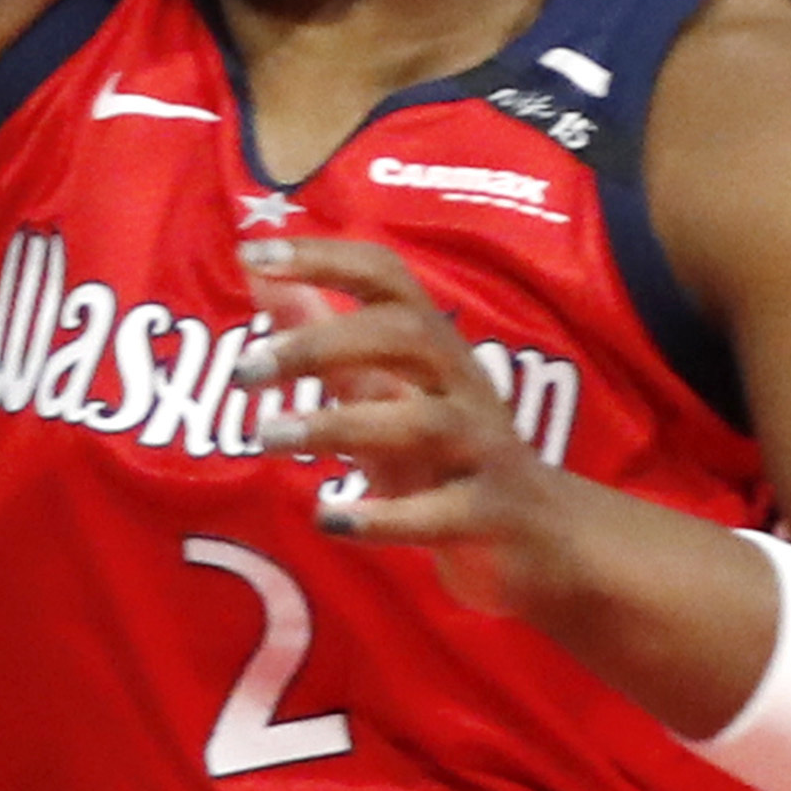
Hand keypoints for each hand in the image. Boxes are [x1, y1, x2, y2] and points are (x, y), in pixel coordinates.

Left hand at [237, 234, 555, 611]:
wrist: (544, 537)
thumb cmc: (445, 452)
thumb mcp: (379, 388)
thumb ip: (319, 333)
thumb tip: (253, 267)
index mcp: (432, 346)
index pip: (386, 278)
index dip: (325, 258)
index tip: (254, 253)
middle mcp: (462, 385)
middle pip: (405, 336)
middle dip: (321, 343)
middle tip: (246, 370)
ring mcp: (482, 450)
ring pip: (421, 423)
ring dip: (338, 426)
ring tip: (268, 437)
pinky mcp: (493, 516)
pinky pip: (443, 513)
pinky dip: (385, 518)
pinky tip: (329, 521)